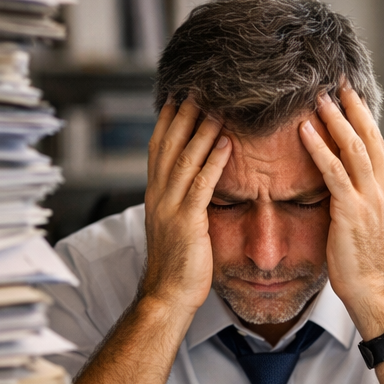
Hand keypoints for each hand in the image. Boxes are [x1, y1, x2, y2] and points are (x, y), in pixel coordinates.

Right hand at [141, 98, 231, 321]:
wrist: (167, 296)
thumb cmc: (178, 265)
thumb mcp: (177, 227)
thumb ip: (182, 202)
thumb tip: (192, 186)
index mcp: (155, 195)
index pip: (159, 148)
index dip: (169, 120)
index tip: (180, 95)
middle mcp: (158, 195)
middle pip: (169, 145)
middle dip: (183, 114)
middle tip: (197, 87)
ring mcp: (170, 207)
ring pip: (184, 159)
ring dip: (201, 130)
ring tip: (216, 106)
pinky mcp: (187, 222)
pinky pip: (201, 185)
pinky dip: (214, 162)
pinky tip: (227, 143)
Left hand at [298, 86, 383, 339]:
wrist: (372, 290)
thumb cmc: (362, 264)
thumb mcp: (362, 225)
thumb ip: (355, 201)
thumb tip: (339, 187)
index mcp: (383, 191)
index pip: (374, 143)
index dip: (361, 116)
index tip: (346, 94)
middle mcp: (380, 190)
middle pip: (368, 136)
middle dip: (351, 106)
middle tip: (335, 81)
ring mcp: (368, 199)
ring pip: (353, 147)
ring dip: (334, 118)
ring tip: (317, 96)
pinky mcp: (351, 211)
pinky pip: (334, 172)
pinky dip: (319, 148)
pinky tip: (304, 130)